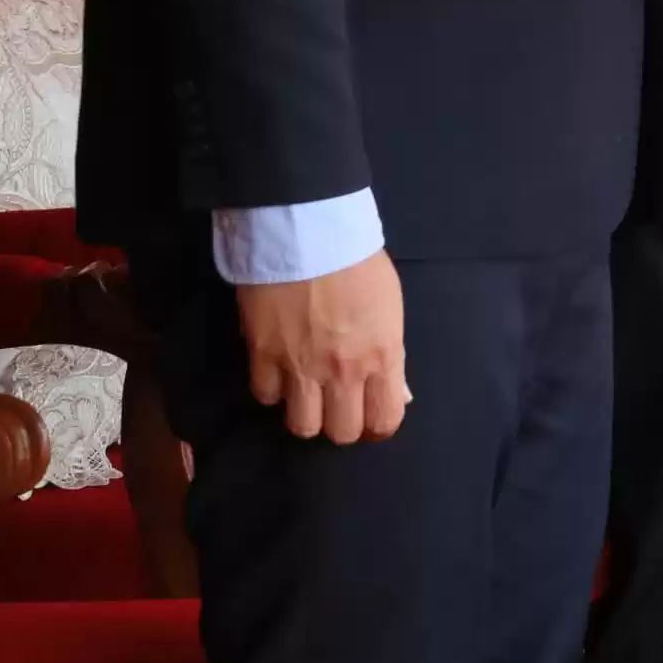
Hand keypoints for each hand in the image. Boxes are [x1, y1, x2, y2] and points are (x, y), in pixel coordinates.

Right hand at [238, 251, 407, 445]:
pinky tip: (279, 372)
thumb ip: (392, 353)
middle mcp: (342, 371)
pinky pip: (265, 396)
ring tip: (306, 393)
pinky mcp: (262, 355)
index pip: (384, 420)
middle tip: (337, 402)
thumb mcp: (390, 304)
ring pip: (301, 426)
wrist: (307, 229)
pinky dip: (273, 390)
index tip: (371, 416)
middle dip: (342, 422)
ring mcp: (300, 366)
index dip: (378, 425)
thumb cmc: (357, 259)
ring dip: (306, 413)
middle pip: (341, 432)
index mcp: (381, 356)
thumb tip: (399, 393)